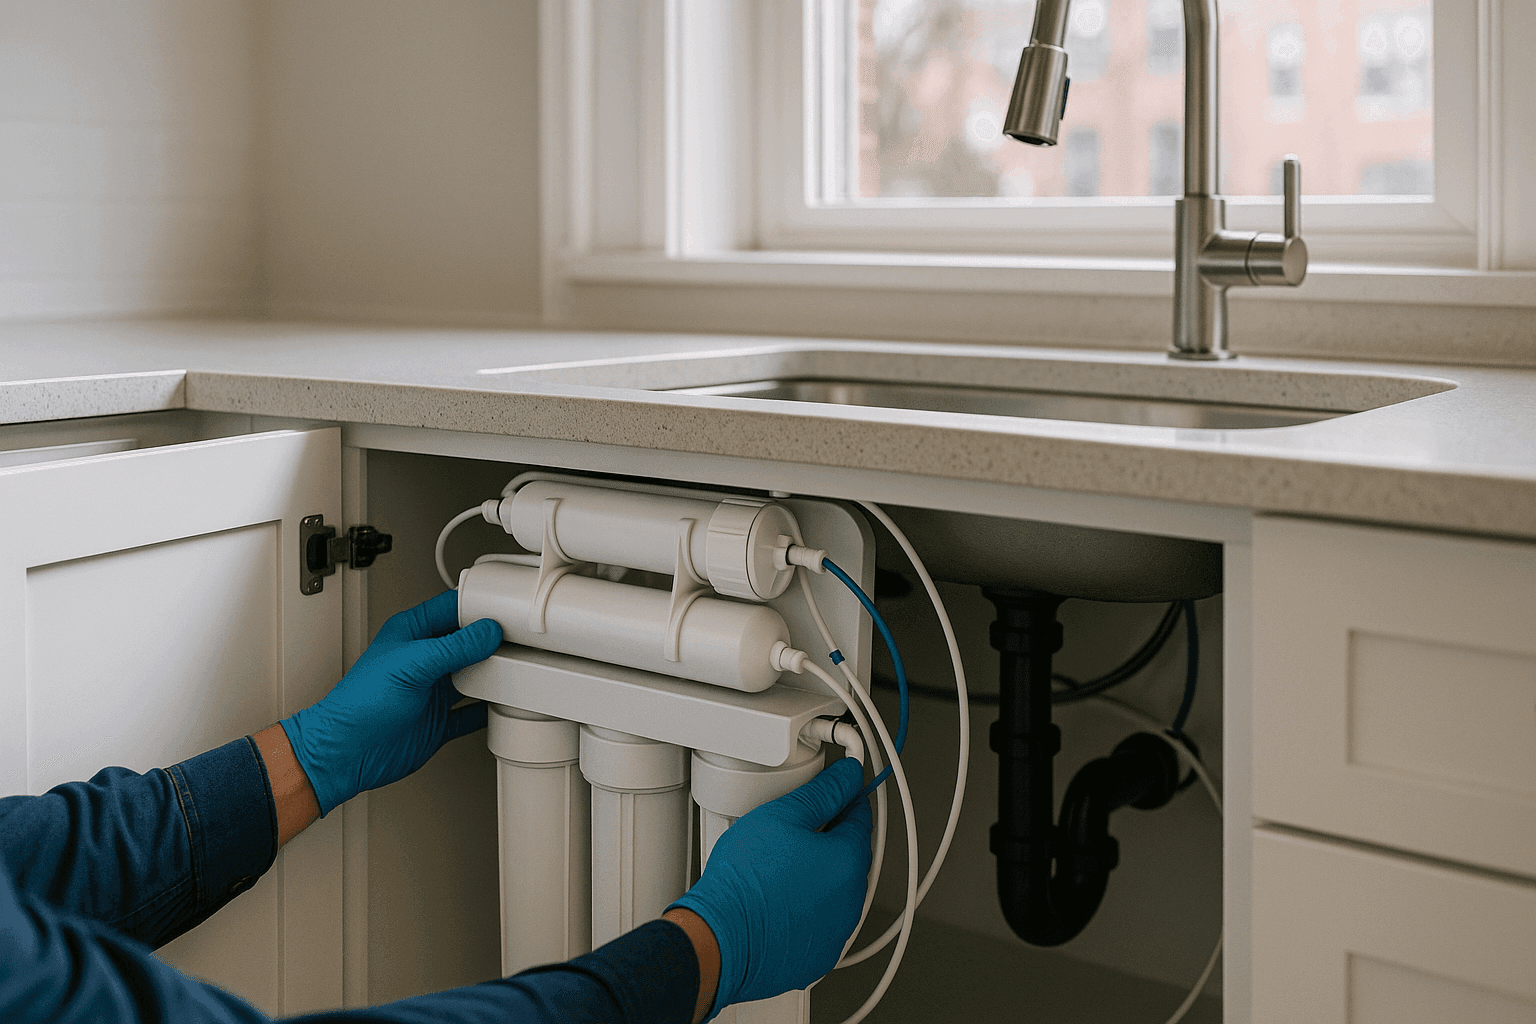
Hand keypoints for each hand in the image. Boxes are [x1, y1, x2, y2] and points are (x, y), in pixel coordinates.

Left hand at [280, 590, 501, 815]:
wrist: (346, 755)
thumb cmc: (359, 705)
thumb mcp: (411, 665)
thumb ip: (453, 648)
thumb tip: (487, 633)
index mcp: (411, 635)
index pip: (451, 608)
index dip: (479, 606)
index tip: (507, 610)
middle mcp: (424, 660)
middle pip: (469, 642)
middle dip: (493, 641)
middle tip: (521, 640)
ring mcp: (433, 691)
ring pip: (474, 675)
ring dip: (494, 674)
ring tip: (519, 669)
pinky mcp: (439, 722)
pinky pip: (473, 712)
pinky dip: (489, 710)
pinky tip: (503, 707)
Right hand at [668, 757, 872, 1019]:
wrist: (720, 940)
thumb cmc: (745, 882)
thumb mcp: (781, 817)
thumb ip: (822, 793)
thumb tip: (847, 776)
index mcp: (848, 861)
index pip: (860, 816)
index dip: (846, 796)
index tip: (836, 790)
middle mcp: (852, 900)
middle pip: (851, 853)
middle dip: (831, 836)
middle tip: (798, 826)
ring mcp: (837, 931)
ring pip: (837, 888)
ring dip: (820, 873)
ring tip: (782, 865)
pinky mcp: (818, 954)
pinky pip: (822, 920)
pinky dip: (809, 906)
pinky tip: (781, 897)